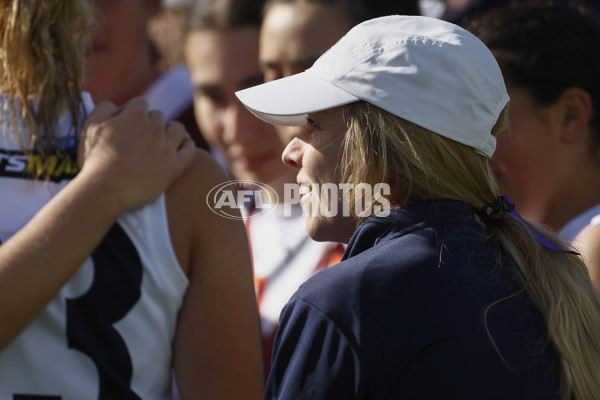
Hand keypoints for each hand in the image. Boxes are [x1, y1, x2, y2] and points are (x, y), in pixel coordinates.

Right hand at [78, 98, 195, 211]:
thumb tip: (117, 105)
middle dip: (152, 123)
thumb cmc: (95, 159)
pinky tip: (184, 145)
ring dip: (171, 131)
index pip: (141, 104)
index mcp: (135, 115)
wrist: (106, 190)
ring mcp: (167, 147)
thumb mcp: (91, 126)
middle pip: (159, 117)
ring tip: (166, 138)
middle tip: (144, 136)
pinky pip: (189, 150)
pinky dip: (188, 145)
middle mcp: (155, 128)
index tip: (131, 123)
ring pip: (177, 130)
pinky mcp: (175, 166)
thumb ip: (104, 109)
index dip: (135, 113)